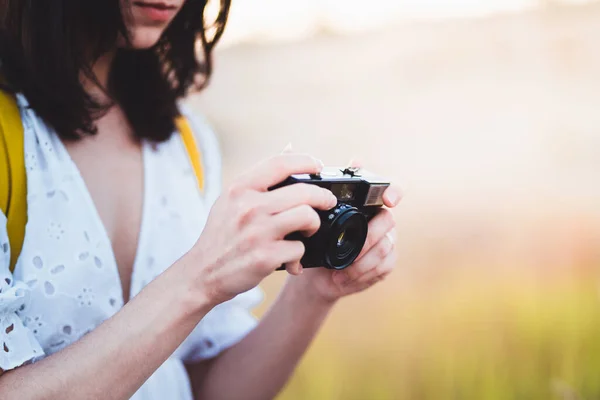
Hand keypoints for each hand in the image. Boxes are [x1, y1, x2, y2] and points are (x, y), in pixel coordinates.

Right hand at [186, 153, 337, 305]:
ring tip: (307, 231)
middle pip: (304, 192)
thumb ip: (261, 176)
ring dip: (314, 225)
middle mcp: (248, 207)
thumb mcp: (232, 199)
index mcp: (240, 188)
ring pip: (307, 217)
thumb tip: (290, 148)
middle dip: (323, 197)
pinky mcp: (265, 257)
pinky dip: (299, 255)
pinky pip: (300, 248)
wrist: (203, 272)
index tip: (317, 166)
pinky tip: (290, 258)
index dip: (306, 161)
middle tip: (327, 202)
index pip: (280, 163)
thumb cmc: (222, 234)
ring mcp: (257, 232)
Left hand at [287, 160, 401, 303]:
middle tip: (351, 249)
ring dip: (363, 259)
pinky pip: (384, 265)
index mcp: (362, 202)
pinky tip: (346, 277)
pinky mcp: (385, 262)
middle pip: (388, 219)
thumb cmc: (309, 237)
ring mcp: (384, 239)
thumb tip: (289, 145)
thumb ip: (299, 180)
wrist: (312, 273)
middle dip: (371, 235)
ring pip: (385, 245)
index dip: (393, 190)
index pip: (388, 189)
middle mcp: (377, 218)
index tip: (388, 199)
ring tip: (342, 267)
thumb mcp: (301, 210)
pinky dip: (363, 273)